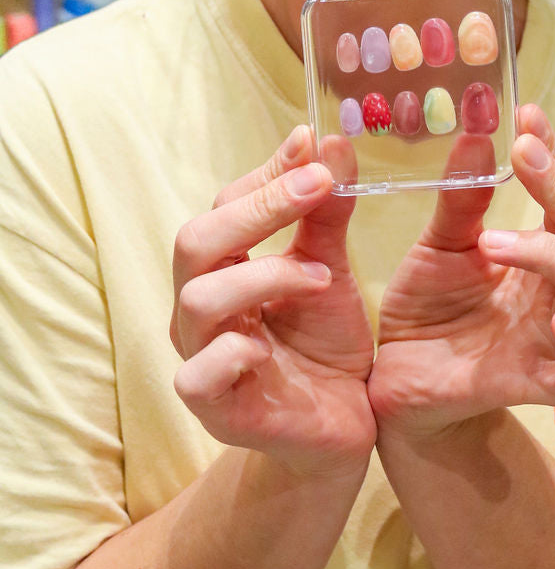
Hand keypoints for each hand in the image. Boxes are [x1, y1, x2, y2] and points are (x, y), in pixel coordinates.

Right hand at [171, 126, 375, 476]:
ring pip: (198, 299)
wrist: (343, 426)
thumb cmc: (326, 343)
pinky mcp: (212, 407)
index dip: (267, 171)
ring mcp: (200, 356)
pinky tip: (270, 347)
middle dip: (258, 207)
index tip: (312, 142)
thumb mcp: (331, 271)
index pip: (228, 204)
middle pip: (197, 240)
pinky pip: (199, 373)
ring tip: (319, 276)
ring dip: (261, 276)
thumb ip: (326, 216)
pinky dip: (234, 352)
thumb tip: (333, 144)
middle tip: (317, 185)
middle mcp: (200, 306)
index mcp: (223, 266)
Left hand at [368, 105, 554, 433]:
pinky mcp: (537, 385)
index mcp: (545, 250)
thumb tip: (477, 129)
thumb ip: (462, 197)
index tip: (526, 116)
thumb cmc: (430, 310)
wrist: (398, 385)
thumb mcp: (440, 244)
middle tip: (523, 155)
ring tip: (494, 241)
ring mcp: (553, 337)